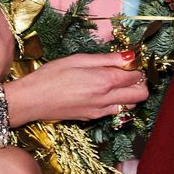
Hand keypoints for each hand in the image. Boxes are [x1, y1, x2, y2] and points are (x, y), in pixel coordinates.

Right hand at [5, 52, 148, 127]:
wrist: (32, 100)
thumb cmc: (51, 75)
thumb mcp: (78, 59)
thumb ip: (107, 59)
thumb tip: (130, 56)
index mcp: (104, 81)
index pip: (136, 76)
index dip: (137, 67)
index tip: (129, 61)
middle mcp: (106, 99)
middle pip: (141, 95)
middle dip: (139, 83)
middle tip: (126, 73)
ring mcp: (100, 111)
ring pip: (130, 106)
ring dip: (129, 94)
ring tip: (114, 83)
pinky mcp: (92, 118)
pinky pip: (114, 112)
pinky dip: (116, 102)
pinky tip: (101, 93)